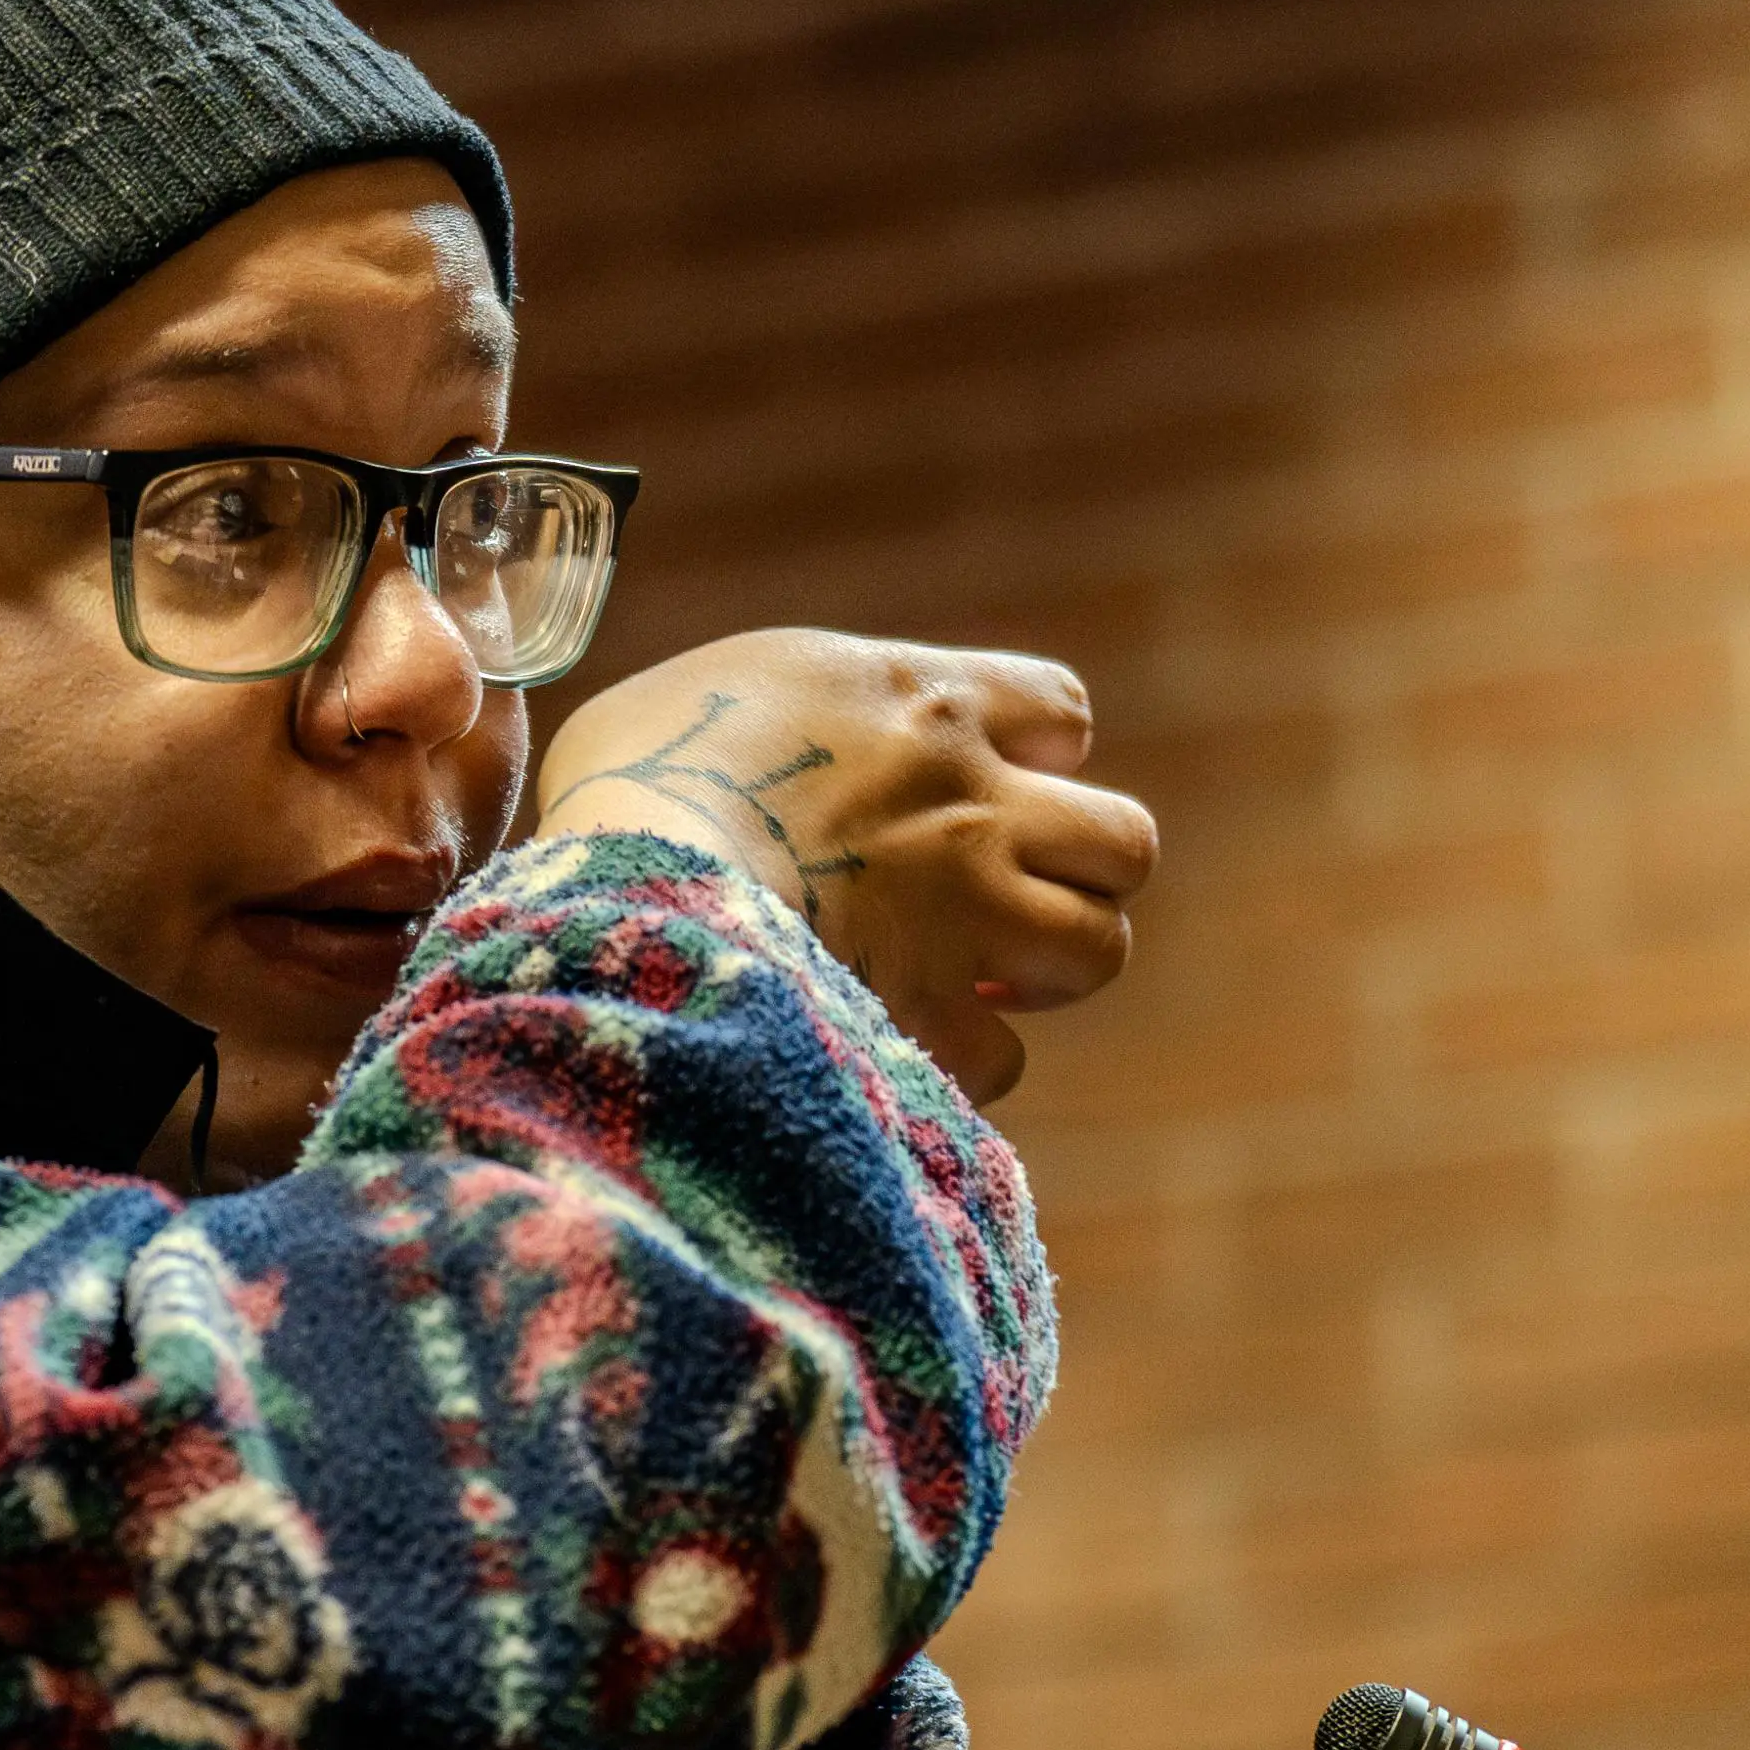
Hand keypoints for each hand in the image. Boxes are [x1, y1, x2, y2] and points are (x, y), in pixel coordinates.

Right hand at [531, 631, 1156, 1103]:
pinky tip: (898, 1041)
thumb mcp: (714, 689)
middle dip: (1076, 878)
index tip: (985, 782)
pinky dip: (960, 1059)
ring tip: (970, 976)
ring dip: (1044, 971)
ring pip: (1099, 951)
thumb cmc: (632, 768)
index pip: (1064, 712)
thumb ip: (788, 716)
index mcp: (924, 701)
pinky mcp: (928, 1018)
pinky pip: (1001, 1059)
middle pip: (1125, 843)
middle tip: (997, 899)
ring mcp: (966, 915)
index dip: (1040, 754)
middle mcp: (974, 804)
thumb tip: (773, 754)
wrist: (624, 871)